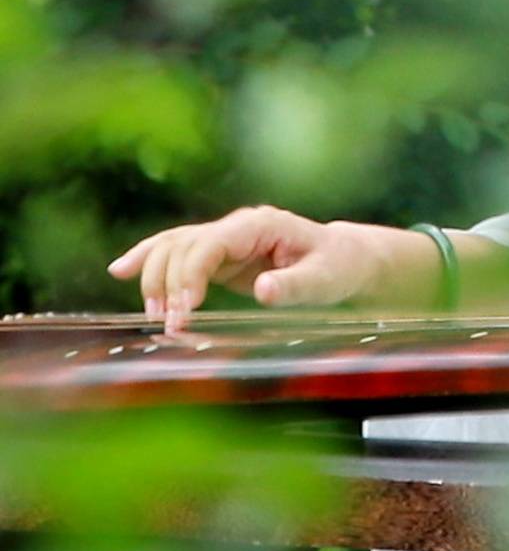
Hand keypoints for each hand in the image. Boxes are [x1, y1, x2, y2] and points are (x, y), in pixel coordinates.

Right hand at [109, 206, 443, 327]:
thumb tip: (262, 289)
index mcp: (261, 225)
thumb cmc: (339, 267)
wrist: (346, 258)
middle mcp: (236, 226)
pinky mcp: (217, 254)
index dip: (190, 275)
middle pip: (182, 246)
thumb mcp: (326, 279)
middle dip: (169, 284)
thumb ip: (295, 285)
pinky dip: (147, 259)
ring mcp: (224, 238)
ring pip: (171, 247)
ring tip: (155, 316)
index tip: (184, 311)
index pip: (209, 244)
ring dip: (154, 278)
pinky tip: (119, 270)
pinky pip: (174, 252)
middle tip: (170, 324)